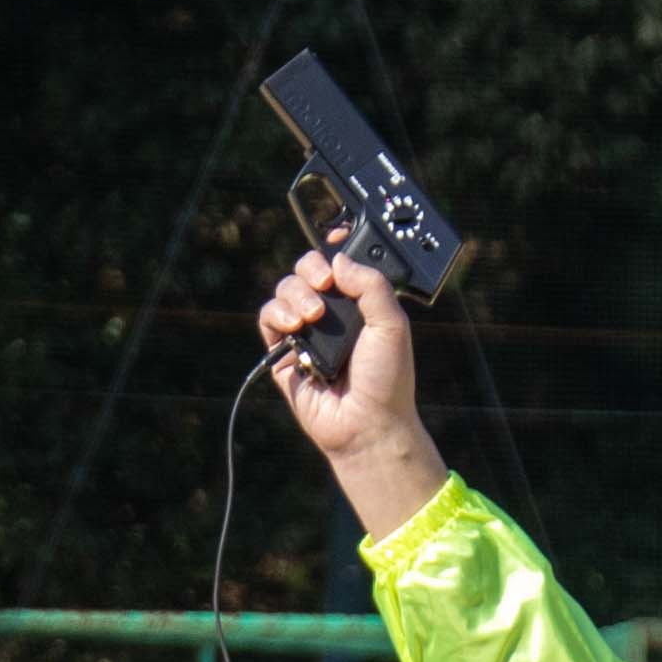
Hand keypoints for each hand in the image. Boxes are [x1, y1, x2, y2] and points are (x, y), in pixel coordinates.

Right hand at [256, 250, 453, 537]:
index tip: (334, 237)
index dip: (333, 246)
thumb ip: (370, 284)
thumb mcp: (392, 323)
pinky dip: (276, 314)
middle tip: (325, 284)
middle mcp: (332, 313)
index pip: (340, 263)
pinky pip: (268, 320)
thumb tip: (338, 259)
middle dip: (311, 269)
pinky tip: (294, 325)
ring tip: (312, 316)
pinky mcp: (283, 353)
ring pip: (286, 291)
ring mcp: (306, 332)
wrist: (366, 423)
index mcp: (360, 302)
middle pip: (307, 270)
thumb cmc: (387, 379)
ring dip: (295, 294)